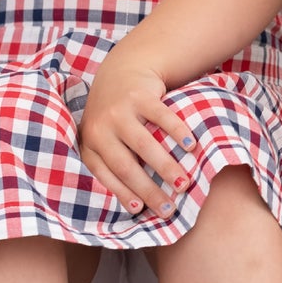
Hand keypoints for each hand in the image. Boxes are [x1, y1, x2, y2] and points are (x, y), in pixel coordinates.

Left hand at [78, 53, 194, 216]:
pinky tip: (191, 146)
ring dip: (166, 166)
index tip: (141, 211)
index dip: (123, 194)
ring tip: (184, 183)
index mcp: (90, 143)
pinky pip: (161, 117)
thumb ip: (112, 162)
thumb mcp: (104, 137)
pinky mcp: (139, 95)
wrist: (120, 71)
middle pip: (126, 166)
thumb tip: (135, 206)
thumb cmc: (115, 116)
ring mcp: (119, 110)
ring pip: (144, 144)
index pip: (106, 175)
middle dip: (148, 190)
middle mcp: (100, 128)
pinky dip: (177, 132)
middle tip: (169, 208)